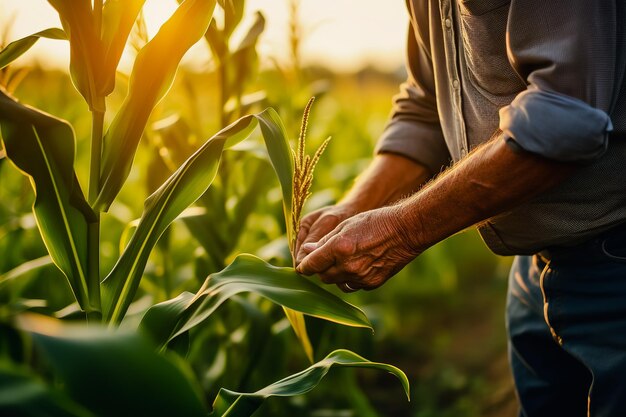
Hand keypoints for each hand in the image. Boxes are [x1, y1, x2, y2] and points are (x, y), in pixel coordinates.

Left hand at [296, 206, 420, 291]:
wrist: (406, 231)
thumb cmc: (375, 222)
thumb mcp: (346, 225)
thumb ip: (324, 241)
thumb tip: (307, 251)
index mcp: (339, 248)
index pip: (312, 264)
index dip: (304, 266)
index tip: (302, 266)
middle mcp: (348, 266)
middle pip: (323, 276)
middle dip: (320, 269)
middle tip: (323, 259)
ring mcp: (361, 277)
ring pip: (337, 282)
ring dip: (335, 274)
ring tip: (342, 261)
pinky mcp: (372, 284)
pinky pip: (353, 285)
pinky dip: (350, 278)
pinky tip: (357, 265)